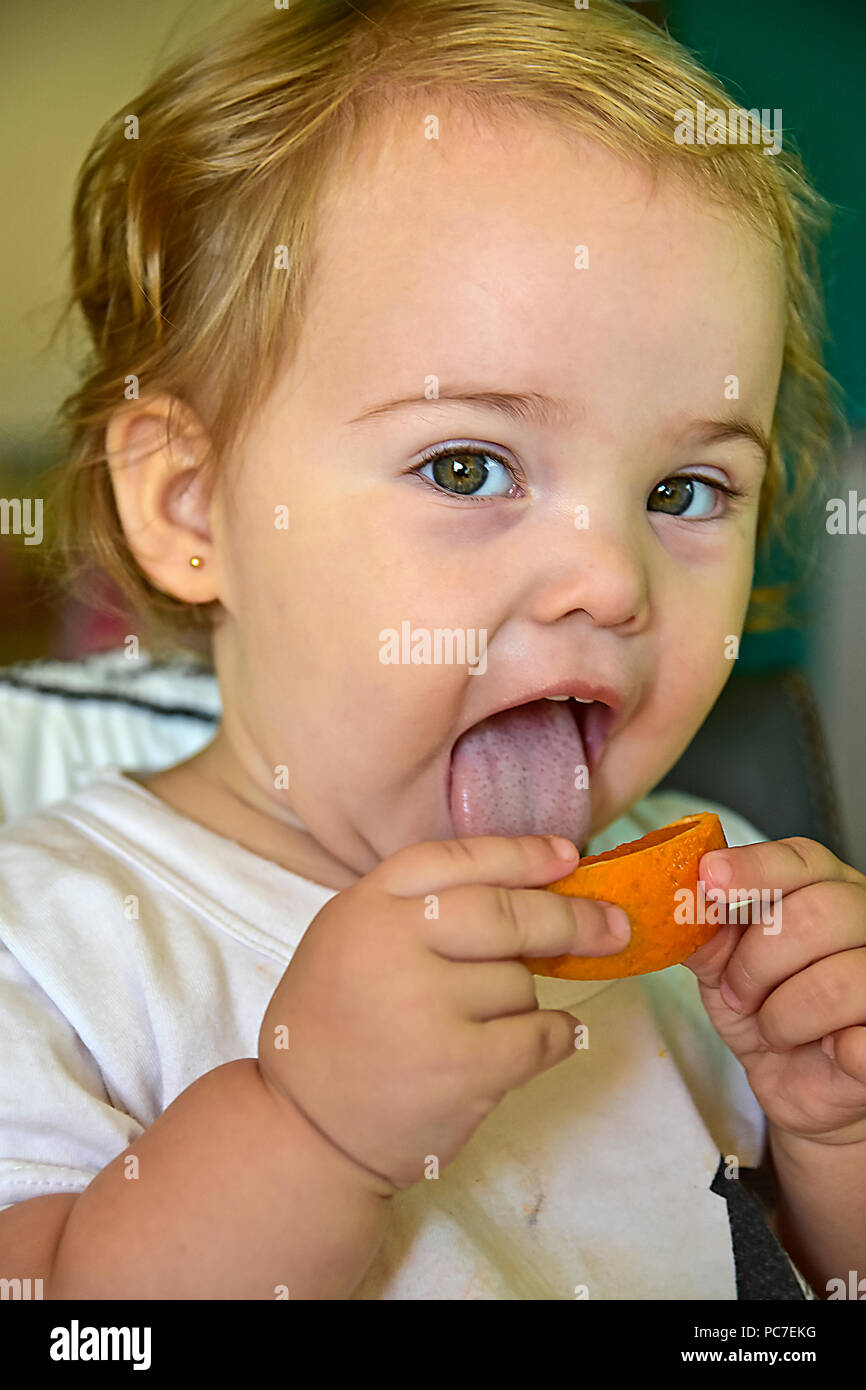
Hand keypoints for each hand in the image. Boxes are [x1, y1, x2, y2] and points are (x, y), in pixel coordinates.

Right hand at [257, 835, 630, 1192]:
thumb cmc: (339, 1028)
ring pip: (521, 981)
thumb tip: (532, 880)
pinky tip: (541, 1042)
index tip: (567, 857)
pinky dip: (556, 1036)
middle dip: (570, 918)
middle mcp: (393, 944)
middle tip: (611, 925)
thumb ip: (420, 907)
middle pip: (508, 912)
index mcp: (366, 906)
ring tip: (480, 1026)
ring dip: (522, 1000)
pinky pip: (544, 1033)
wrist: (306, 1130)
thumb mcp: (352, 939)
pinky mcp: (463, 1065)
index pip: (460, 860)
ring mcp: (427, 1005)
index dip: (522, 855)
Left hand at [683, 837, 865, 1145]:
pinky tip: (825, 1049)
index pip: (799, 859)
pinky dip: (832, 1048)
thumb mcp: (725, 970)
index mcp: (826, 888)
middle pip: (817, 913)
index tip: (709, 879)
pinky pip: (862, 1042)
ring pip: (836, 980)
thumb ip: (708, 937)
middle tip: (737, 994)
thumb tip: (680, 909)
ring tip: (774, 1029)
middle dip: (757, 962)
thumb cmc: (770, 1012)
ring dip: (784, 1015)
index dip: (752, 868)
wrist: (803, 1082)